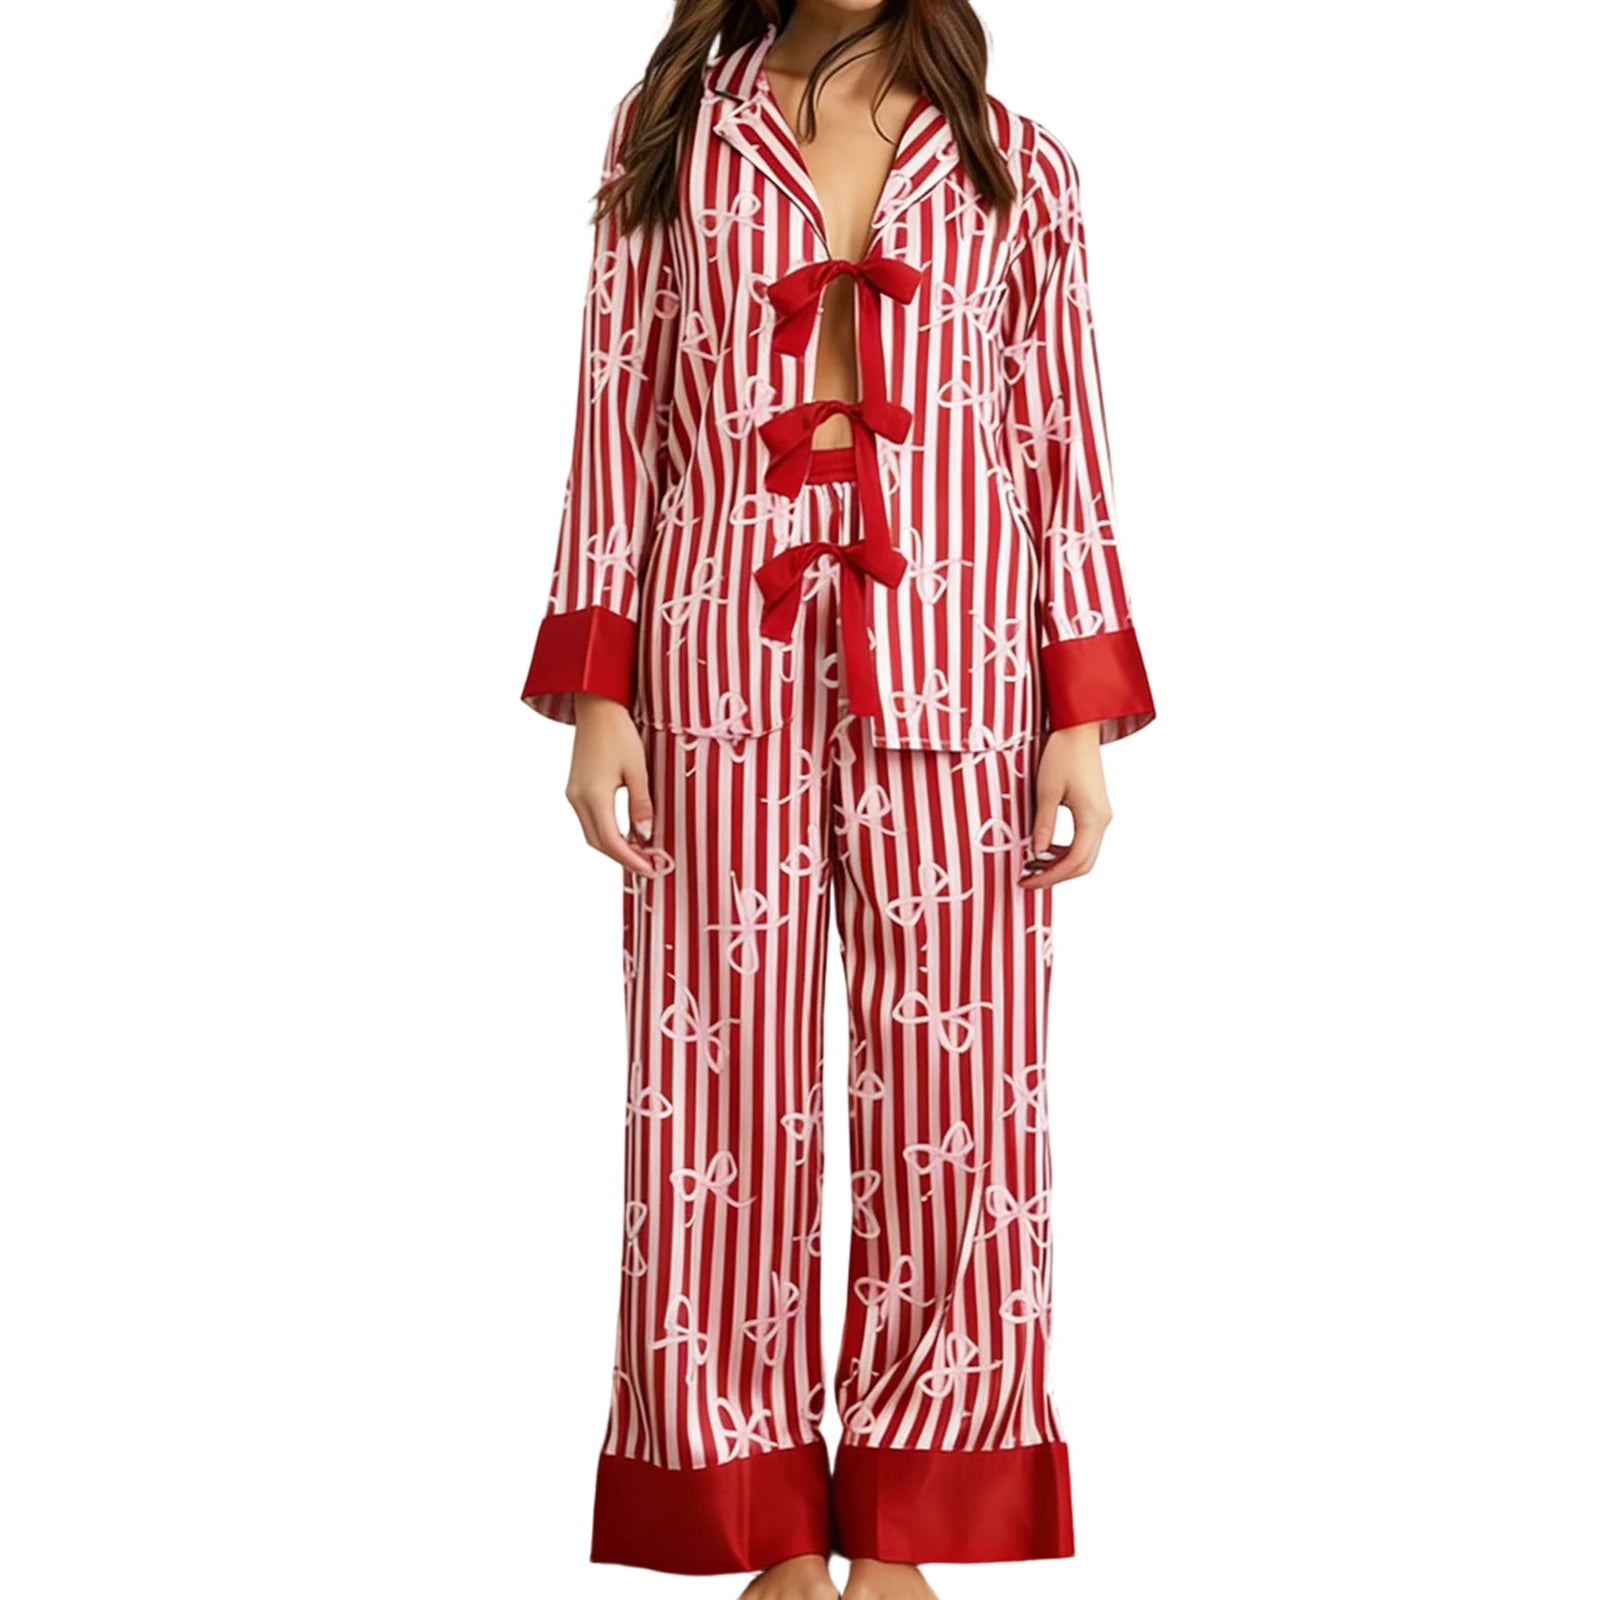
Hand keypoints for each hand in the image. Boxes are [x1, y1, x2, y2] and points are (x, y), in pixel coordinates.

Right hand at [564, 693, 657, 876]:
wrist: (596, 707)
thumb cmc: (618, 733)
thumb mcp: (638, 770)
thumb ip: (641, 805)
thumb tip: (645, 835)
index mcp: (593, 795)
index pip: (611, 841)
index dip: (631, 859)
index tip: (650, 869)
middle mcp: (578, 799)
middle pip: (599, 843)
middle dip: (623, 858)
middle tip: (649, 866)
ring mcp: (573, 794)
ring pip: (592, 834)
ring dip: (615, 846)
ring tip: (641, 852)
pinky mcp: (575, 789)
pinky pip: (590, 820)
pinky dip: (607, 831)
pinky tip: (626, 833)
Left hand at [1021, 721, 1111, 889]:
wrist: (1079, 729)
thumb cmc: (1062, 755)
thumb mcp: (1047, 791)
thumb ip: (1044, 824)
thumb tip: (1036, 853)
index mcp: (1092, 818)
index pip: (1073, 862)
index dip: (1049, 877)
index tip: (1026, 881)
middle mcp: (1102, 821)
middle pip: (1083, 864)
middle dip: (1055, 876)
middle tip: (1027, 879)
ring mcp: (1102, 816)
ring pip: (1085, 854)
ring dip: (1061, 864)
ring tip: (1033, 865)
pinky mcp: (1097, 810)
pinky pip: (1084, 840)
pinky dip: (1066, 851)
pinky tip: (1046, 849)